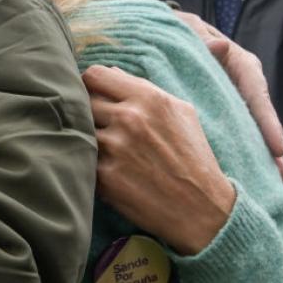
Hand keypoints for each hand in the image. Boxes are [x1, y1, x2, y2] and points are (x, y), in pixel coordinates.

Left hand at [85, 65, 235, 255]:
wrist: (202, 209)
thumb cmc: (193, 158)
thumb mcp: (181, 112)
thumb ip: (145, 88)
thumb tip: (111, 72)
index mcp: (147, 97)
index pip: (95, 75)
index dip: (91, 85)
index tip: (94, 96)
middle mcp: (128, 118)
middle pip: (83, 101)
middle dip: (90, 112)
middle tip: (103, 127)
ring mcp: (114, 147)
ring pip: (81, 130)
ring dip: (90, 139)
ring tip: (110, 151)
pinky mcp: (105, 177)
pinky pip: (84, 159)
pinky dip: (92, 164)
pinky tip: (112, 171)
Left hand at [175, 11, 282, 181]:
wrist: (159, 35)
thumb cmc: (176, 32)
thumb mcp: (186, 30)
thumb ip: (200, 39)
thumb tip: (219, 45)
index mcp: (237, 61)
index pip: (255, 91)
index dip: (266, 120)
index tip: (278, 147)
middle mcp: (241, 82)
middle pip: (258, 116)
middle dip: (269, 146)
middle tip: (280, 175)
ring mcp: (232, 97)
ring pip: (248, 127)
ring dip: (259, 154)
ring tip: (272, 182)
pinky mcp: (220, 110)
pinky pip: (232, 132)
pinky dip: (240, 151)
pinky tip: (249, 175)